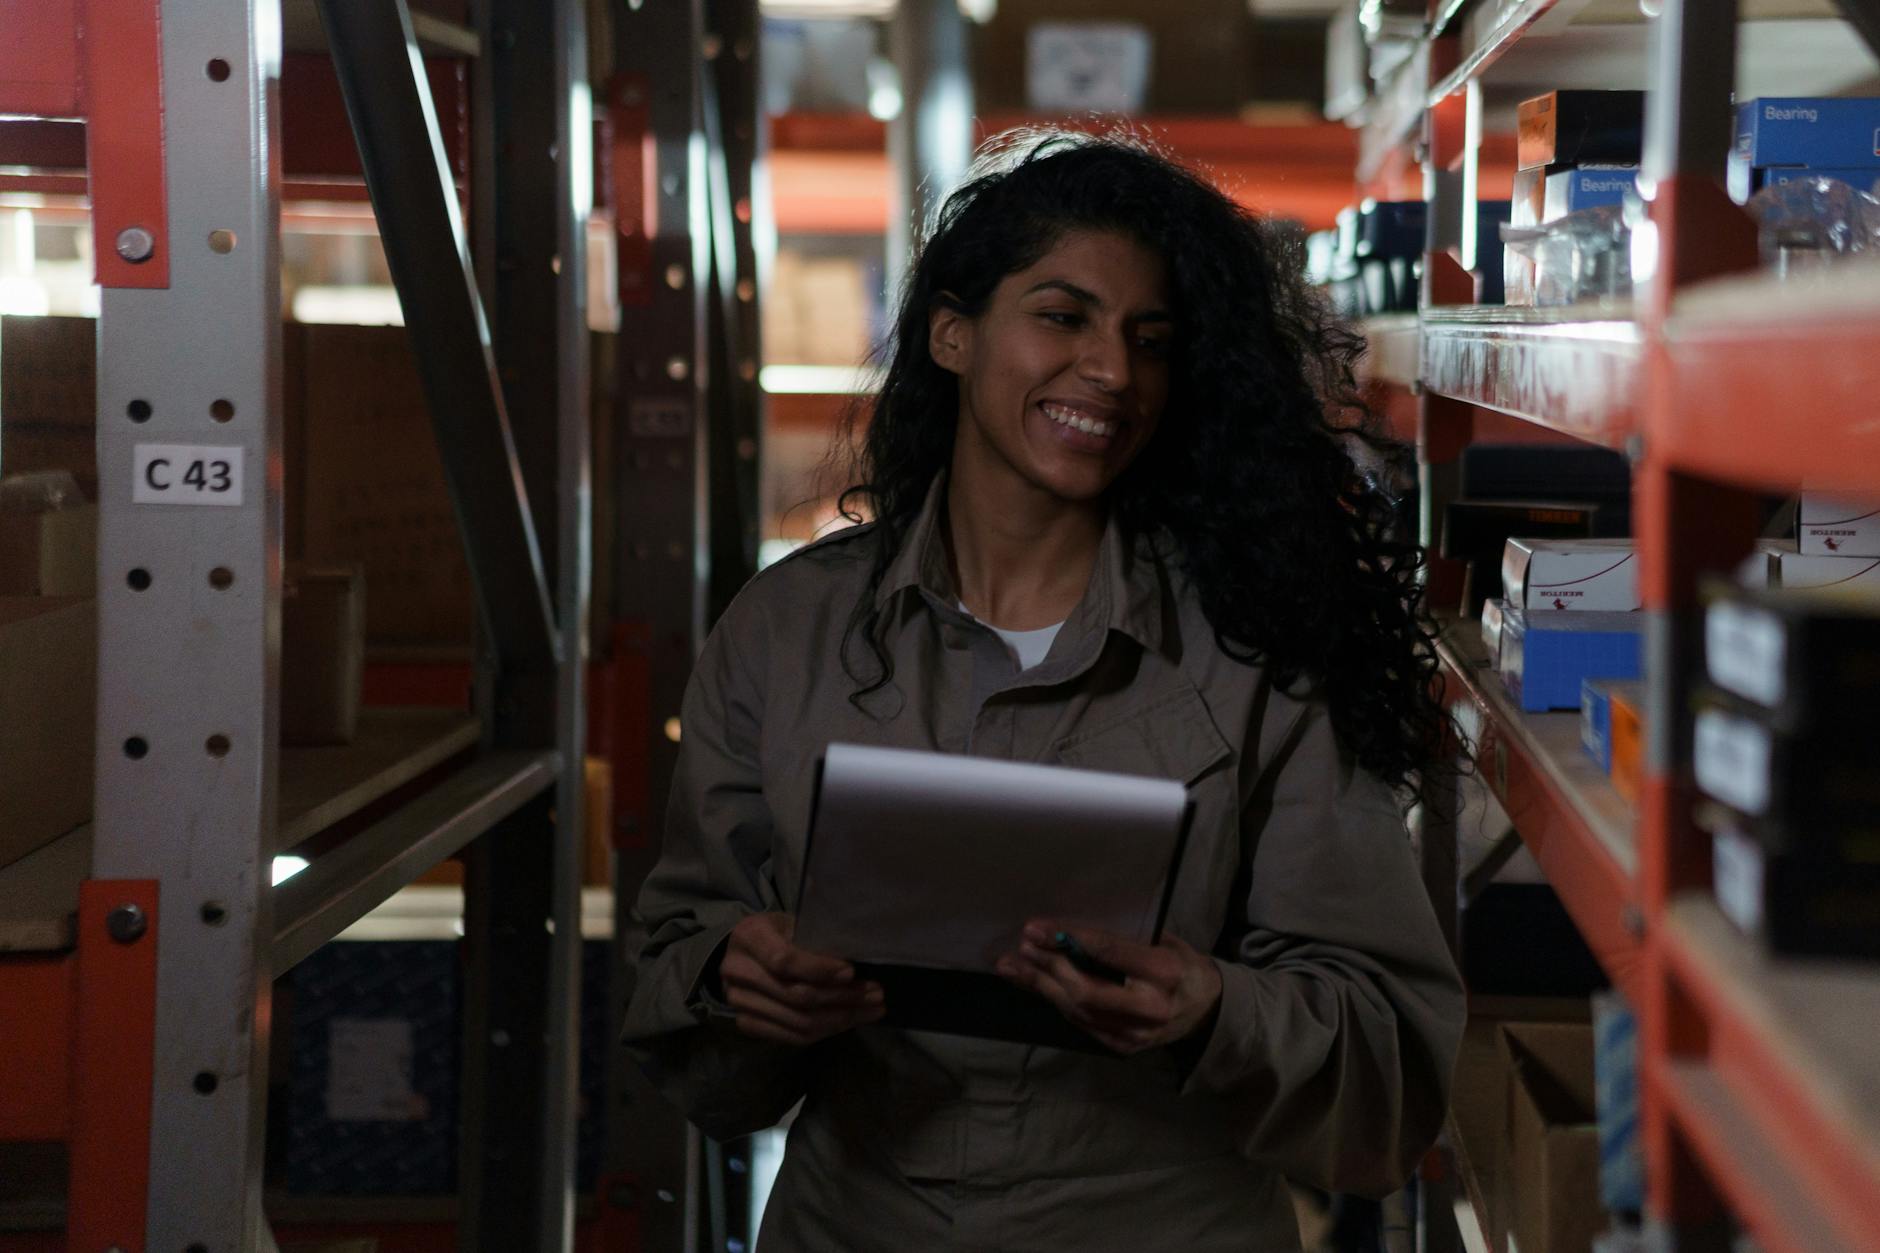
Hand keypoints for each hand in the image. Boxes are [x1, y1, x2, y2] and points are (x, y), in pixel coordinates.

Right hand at [718, 912, 884, 1045]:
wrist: (744, 953)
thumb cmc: (778, 932)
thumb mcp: (794, 924)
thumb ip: (817, 940)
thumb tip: (858, 963)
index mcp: (749, 937)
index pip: (784, 960)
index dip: (819, 969)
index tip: (851, 972)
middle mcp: (737, 971)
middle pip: (795, 995)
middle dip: (841, 997)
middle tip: (875, 994)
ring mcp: (739, 1003)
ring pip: (798, 1021)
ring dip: (841, 1018)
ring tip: (871, 1009)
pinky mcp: (748, 1025)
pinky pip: (794, 1037)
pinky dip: (827, 1031)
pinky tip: (850, 1021)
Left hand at [995, 920, 1222, 1055]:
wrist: (1209, 1012)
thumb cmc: (1183, 965)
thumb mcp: (1165, 941)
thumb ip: (1125, 940)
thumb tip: (1072, 930)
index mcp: (1163, 972)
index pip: (1107, 953)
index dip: (1067, 939)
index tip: (1036, 927)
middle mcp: (1149, 1008)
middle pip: (1085, 990)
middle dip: (1048, 967)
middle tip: (1023, 946)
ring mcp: (1135, 1034)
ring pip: (1077, 1010)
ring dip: (1041, 986)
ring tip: (1013, 965)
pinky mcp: (1123, 1047)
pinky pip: (1081, 1023)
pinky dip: (1057, 1001)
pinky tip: (1036, 984)